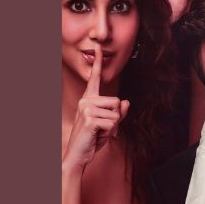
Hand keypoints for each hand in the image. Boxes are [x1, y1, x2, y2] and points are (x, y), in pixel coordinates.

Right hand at [62, 43, 129, 171]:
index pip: (94, 78)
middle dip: (115, 119)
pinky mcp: (89, 118)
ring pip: (116, 113)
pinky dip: (110, 133)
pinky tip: (98, 137)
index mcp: (88, 99)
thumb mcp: (109, 125)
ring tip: (99, 133)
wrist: (78, 156)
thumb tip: (126, 101)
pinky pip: (113, 123)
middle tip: (102, 130)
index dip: (97, 62)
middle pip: (117, 101)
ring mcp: (86, 109)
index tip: (98, 47)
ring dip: (113, 127)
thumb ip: (118, 113)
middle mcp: (85, 101)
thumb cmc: (92, 140)